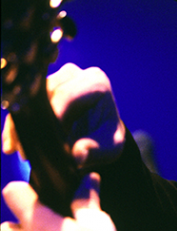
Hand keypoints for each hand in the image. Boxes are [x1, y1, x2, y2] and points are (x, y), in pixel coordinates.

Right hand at [2, 63, 125, 168]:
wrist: (99, 133)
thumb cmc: (107, 138)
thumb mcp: (110, 147)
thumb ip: (95, 150)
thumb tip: (77, 156)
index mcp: (95, 82)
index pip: (68, 95)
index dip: (53, 118)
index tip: (46, 143)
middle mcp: (73, 74)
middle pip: (45, 95)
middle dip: (35, 125)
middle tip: (28, 153)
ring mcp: (54, 78)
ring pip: (30, 99)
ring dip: (22, 127)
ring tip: (21, 153)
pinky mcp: (40, 88)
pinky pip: (22, 104)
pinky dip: (16, 125)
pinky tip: (11, 146)